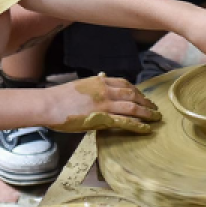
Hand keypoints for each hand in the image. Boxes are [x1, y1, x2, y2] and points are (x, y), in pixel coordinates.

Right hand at [40, 74, 160, 134]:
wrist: (49, 104)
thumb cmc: (60, 96)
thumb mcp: (80, 84)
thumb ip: (94, 82)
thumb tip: (102, 77)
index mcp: (100, 81)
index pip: (124, 84)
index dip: (136, 91)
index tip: (142, 96)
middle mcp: (106, 90)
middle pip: (132, 94)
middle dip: (145, 101)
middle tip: (154, 108)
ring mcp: (105, 104)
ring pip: (133, 107)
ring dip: (147, 112)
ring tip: (156, 118)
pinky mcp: (102, 118)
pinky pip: (125, 122)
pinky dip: (138, 125)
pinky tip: (146, 128)